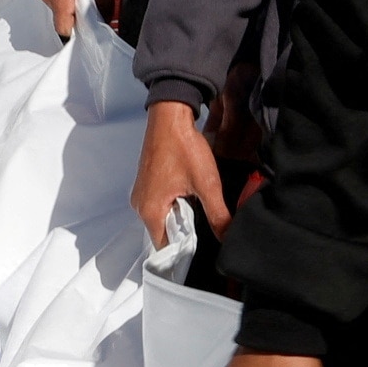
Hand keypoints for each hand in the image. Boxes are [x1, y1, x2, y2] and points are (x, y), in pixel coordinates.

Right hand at [133, 100, 227, 244]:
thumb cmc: (184, 149)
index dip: (184, 250)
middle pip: (163, 233)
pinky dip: (174, 205)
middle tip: (206, 226)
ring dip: (180, 217)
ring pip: (162, 217)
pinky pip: (160, 204)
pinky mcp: (146, 183)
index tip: (203, 247)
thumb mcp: (207, 184)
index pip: (165, 247)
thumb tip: (227, 238)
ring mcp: (141, 193)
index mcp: (150, 211)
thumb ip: (218, 215)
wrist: (170, 116)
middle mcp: (140, 206)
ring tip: (200, 209)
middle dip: (184, 233)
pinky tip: (189, 195)